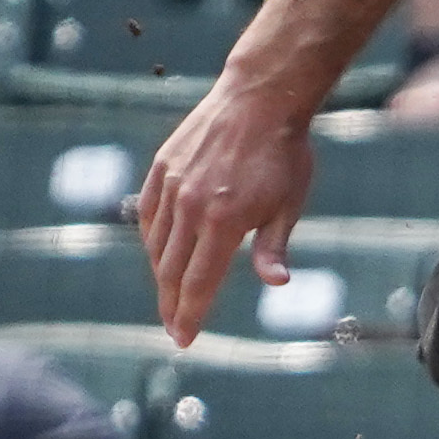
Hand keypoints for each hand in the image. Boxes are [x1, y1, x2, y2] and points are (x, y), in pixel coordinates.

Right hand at [135, 74, 320, 342]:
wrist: (260, 98)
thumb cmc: (285, 154)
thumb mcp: (290, 203)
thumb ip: (274, 246)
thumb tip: (275, 284)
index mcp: (223, 221)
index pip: (199, 282)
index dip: (190, 315)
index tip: (184, 339)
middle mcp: (190, 207)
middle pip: (172, 270)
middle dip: (172, 304)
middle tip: (173, 328)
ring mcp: (171, 186)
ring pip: (157, 244)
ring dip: (161, 275)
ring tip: (169, 296)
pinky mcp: (161, 168)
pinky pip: (148, 214)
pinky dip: (151, 239)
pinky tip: (159, 253)